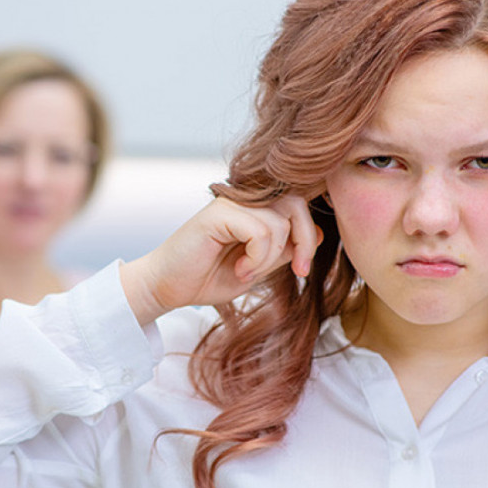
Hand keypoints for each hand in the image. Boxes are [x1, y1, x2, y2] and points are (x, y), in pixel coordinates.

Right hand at [120, 195, 320, 324]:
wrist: (168, 287)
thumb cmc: (208, 278)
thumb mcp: (259, 267)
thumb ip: (283, 249)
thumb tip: (319, 234)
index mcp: (254, 208)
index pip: (299, 205)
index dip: (309, 235)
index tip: (302, 269)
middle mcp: (244, 199)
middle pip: (296, 204)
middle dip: (304, 241)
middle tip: (297, 271)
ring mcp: (230, 202)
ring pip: (278, 222)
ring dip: (270, 258)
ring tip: (248, 273)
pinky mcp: (218, 212)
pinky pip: (260, 230)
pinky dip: (257, 257)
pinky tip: (241, 270)